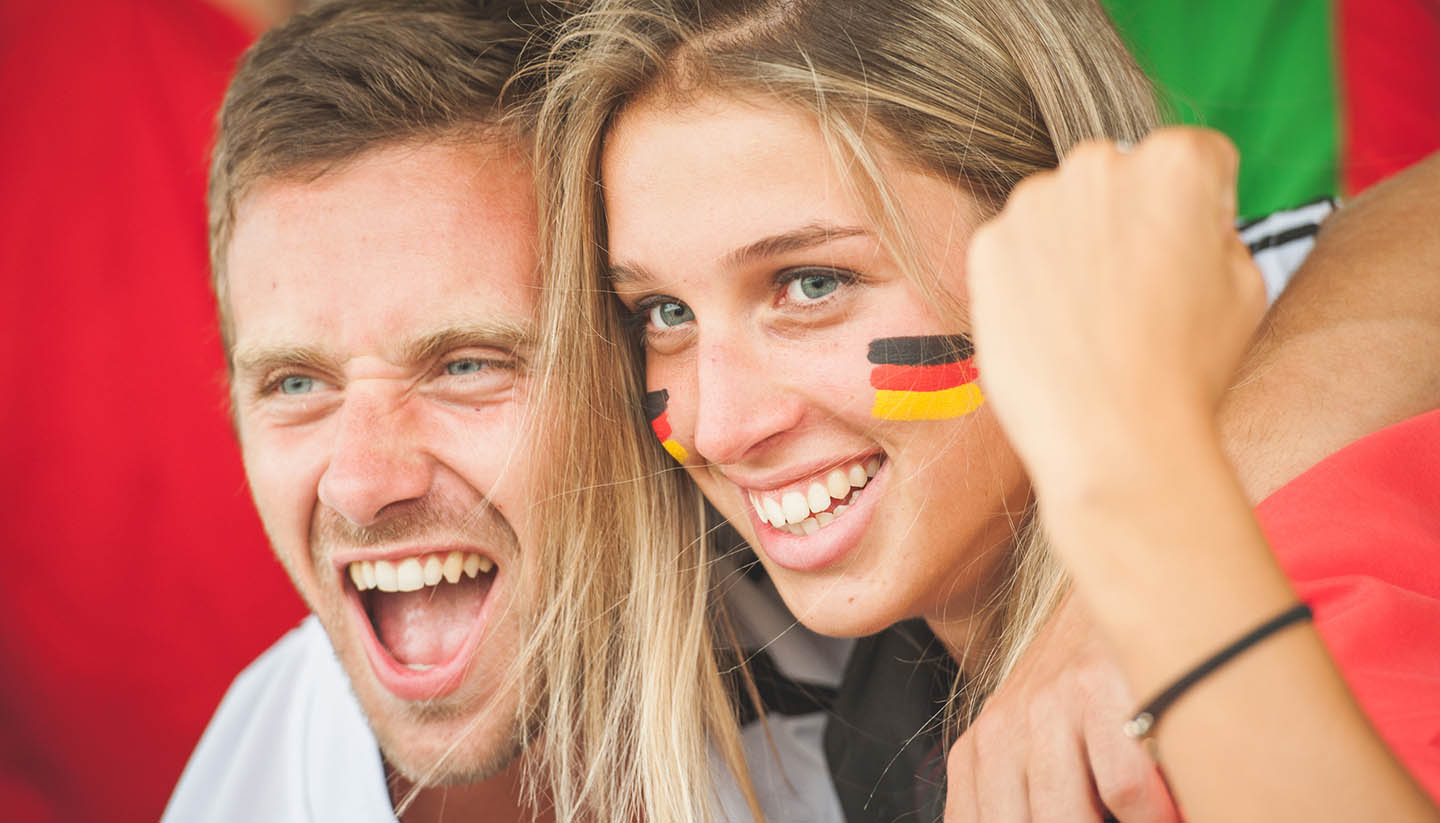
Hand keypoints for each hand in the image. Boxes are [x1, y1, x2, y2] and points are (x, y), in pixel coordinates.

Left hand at [943, 594, 1179, 822]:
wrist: (1119, 584)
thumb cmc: (1087, 687)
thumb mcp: (1037, 747)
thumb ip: (1022, 801)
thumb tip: (1030, 818)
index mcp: (978, 757)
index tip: (1073, 822)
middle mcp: (1001, 734)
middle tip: (1097, 819)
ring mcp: (1046, 711)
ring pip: (1064, 821)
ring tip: (1145, 819)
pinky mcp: (1097, 693)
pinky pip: (1125, 793)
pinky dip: (1154, 817)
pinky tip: (1170, 811)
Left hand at [966, 128, 1264, 500]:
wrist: (1114, 439)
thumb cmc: (1188, 369)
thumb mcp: (1244, 283)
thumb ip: (1213, 226)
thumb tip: (1183, 217)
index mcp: (1177, 161)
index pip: (1196, 160)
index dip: (1202, 213)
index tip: (1190, 261)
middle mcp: (1099, 164)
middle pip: (1120, 177)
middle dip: (1129, 219)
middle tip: (1137, 292)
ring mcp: (1034, 203)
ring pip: (1062, 209)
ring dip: (1075, 244)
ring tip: (1093, 318)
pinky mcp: (988, 245)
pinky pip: (1017, 248)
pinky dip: (1030, 278)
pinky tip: (1054, 326)